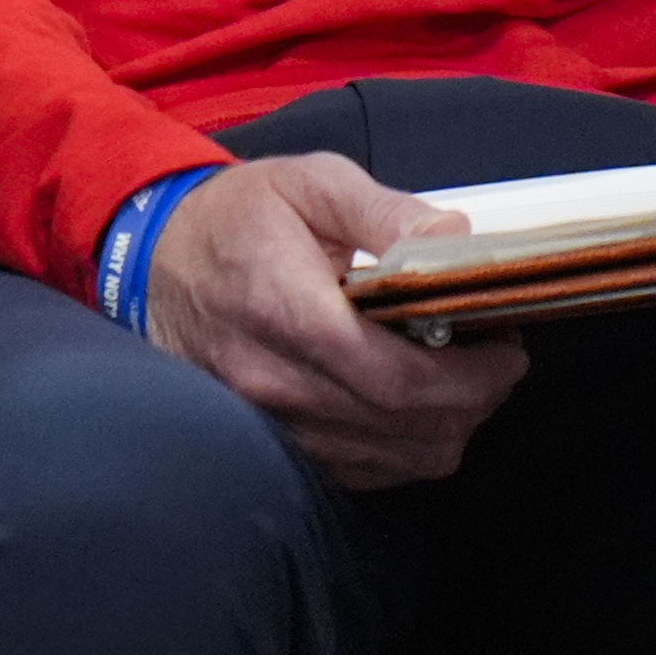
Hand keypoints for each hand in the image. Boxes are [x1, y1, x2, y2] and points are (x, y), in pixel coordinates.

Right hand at [142, 154, 526, 489]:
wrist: (152, 260)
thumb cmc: (237, 218)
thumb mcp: (309, 183)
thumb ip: (386, 211)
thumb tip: (458, 240)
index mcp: (286, 310)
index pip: (402, 379)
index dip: (475, 375)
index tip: (503, 344)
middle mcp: (275, 381)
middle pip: (413, 426)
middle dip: (476, 397)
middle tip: (490, 355)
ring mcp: (274, 422)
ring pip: (402, 458)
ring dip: (449, 424)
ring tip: (454, 376)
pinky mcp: (279, 445)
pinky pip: (373, 470)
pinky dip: (410, 444)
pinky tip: (409, 401)